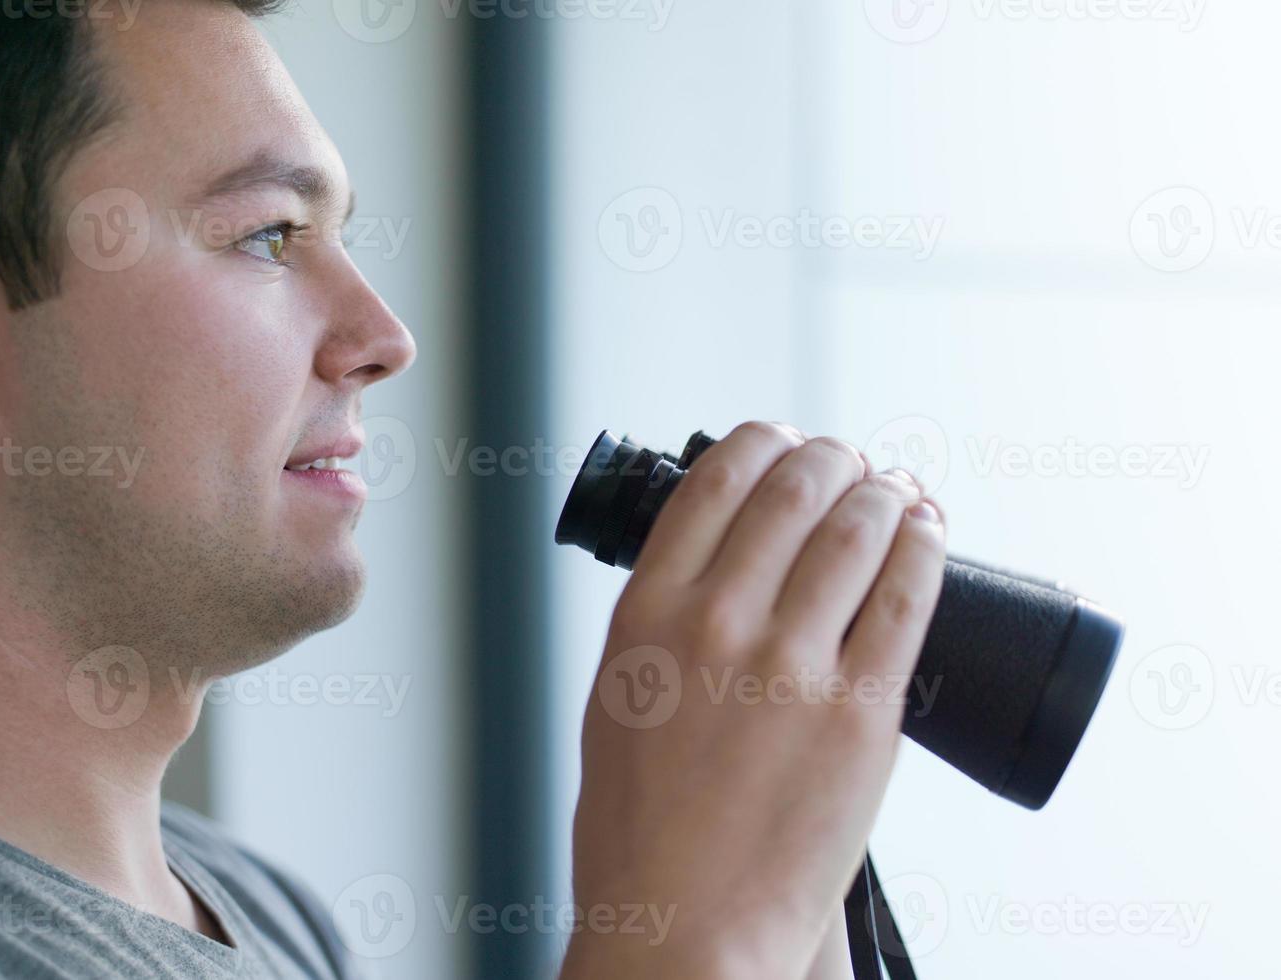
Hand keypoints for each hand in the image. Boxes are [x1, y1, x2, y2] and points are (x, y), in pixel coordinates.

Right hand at [560, 421, 945, 978]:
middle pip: (794, 491)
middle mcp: (715, 621)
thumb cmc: (641, 830)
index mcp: (645, 613)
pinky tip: (929, 529)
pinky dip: (925, 546)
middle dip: (833, 458)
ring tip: (897, 489)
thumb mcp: (618, 699)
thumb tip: (716, 564)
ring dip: (886, 491)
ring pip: (857, 530)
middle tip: (849, 461)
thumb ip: (660, 624)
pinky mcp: (860, 712)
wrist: (685, 928)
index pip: (715, 483)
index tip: (785, 441)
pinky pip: (907, 598)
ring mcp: (790, 664)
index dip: (763, 443)